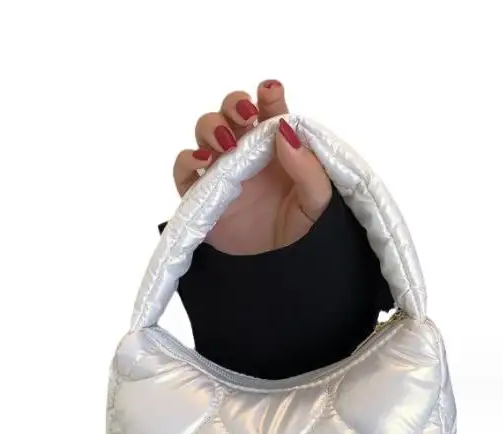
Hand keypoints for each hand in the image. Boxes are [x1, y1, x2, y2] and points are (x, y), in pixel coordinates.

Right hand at [172, 80, 331, 254]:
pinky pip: (184, 170)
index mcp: (276, 150)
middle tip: (247, 114)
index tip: (270, 93)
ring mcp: (220, 172)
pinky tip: (203, 161)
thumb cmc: (301, 233)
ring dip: (211, 126)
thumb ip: (309, 168)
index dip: (267, 96)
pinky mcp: (200, 195)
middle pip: (230, 113)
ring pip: (204, 133)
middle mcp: (246, 155)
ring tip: (227, 142)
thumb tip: (286, 132)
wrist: (278, 270)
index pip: (268, 110)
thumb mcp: (318, 201)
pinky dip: (187, 159)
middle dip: (234, 104)